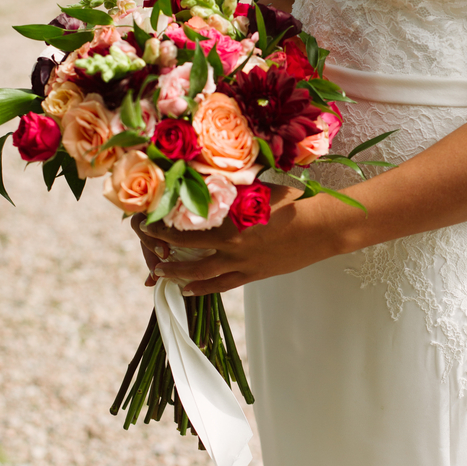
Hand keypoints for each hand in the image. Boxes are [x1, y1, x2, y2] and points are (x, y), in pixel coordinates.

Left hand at [135, 184, 331, 293]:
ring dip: (179, 274)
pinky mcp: (253, 275)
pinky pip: (223, 285)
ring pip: (202, 273)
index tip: (147, 223)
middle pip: (188, 251)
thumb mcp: (259, 189)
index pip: (186, 226)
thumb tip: (212, 176)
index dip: (164, 227)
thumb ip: (234, 189)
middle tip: (147, 250)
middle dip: (164, 251)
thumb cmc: (293, 201)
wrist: (319, 228)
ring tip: (160, 275)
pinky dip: (204, 288)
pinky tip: (190, 289)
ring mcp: (242, 263)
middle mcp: (231, 246)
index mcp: (230, 222)